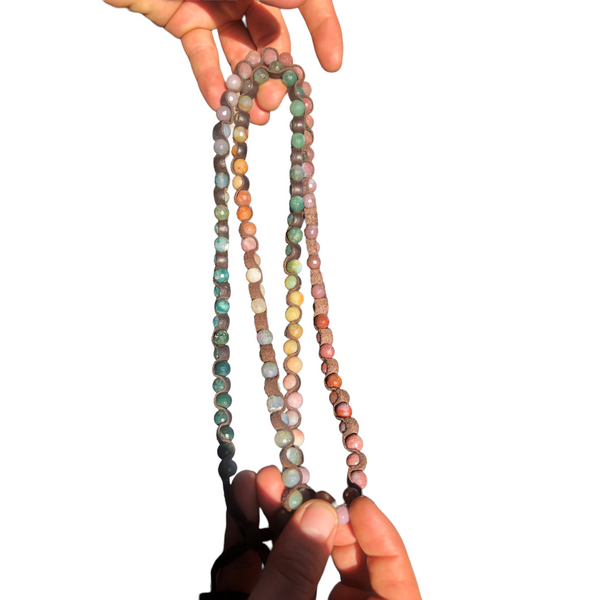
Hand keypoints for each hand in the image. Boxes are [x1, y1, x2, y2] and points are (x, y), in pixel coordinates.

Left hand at [103, 0, 342, 124]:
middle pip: (272, 33)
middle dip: (278, 69)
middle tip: (275, 99)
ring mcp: (212, 1)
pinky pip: (202, 52)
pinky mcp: (182, 17)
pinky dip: (211, 79)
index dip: (324, 28)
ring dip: (250, 84)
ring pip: (241, 49)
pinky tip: (221, 105)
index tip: (332, 64)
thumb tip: (307, 4)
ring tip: (256, 117)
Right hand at [215, 466, 421, 599]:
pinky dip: (248, 534)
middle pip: (341, 562)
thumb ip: (297, 572)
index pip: (396, 587)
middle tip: (295, 483)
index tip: (357, 504)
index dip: (383, 540)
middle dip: (313, 514)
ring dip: (275, 515)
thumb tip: (319, 514)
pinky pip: (262, 568)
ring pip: (296, 559)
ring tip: (261, 478)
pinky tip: (241, 498)